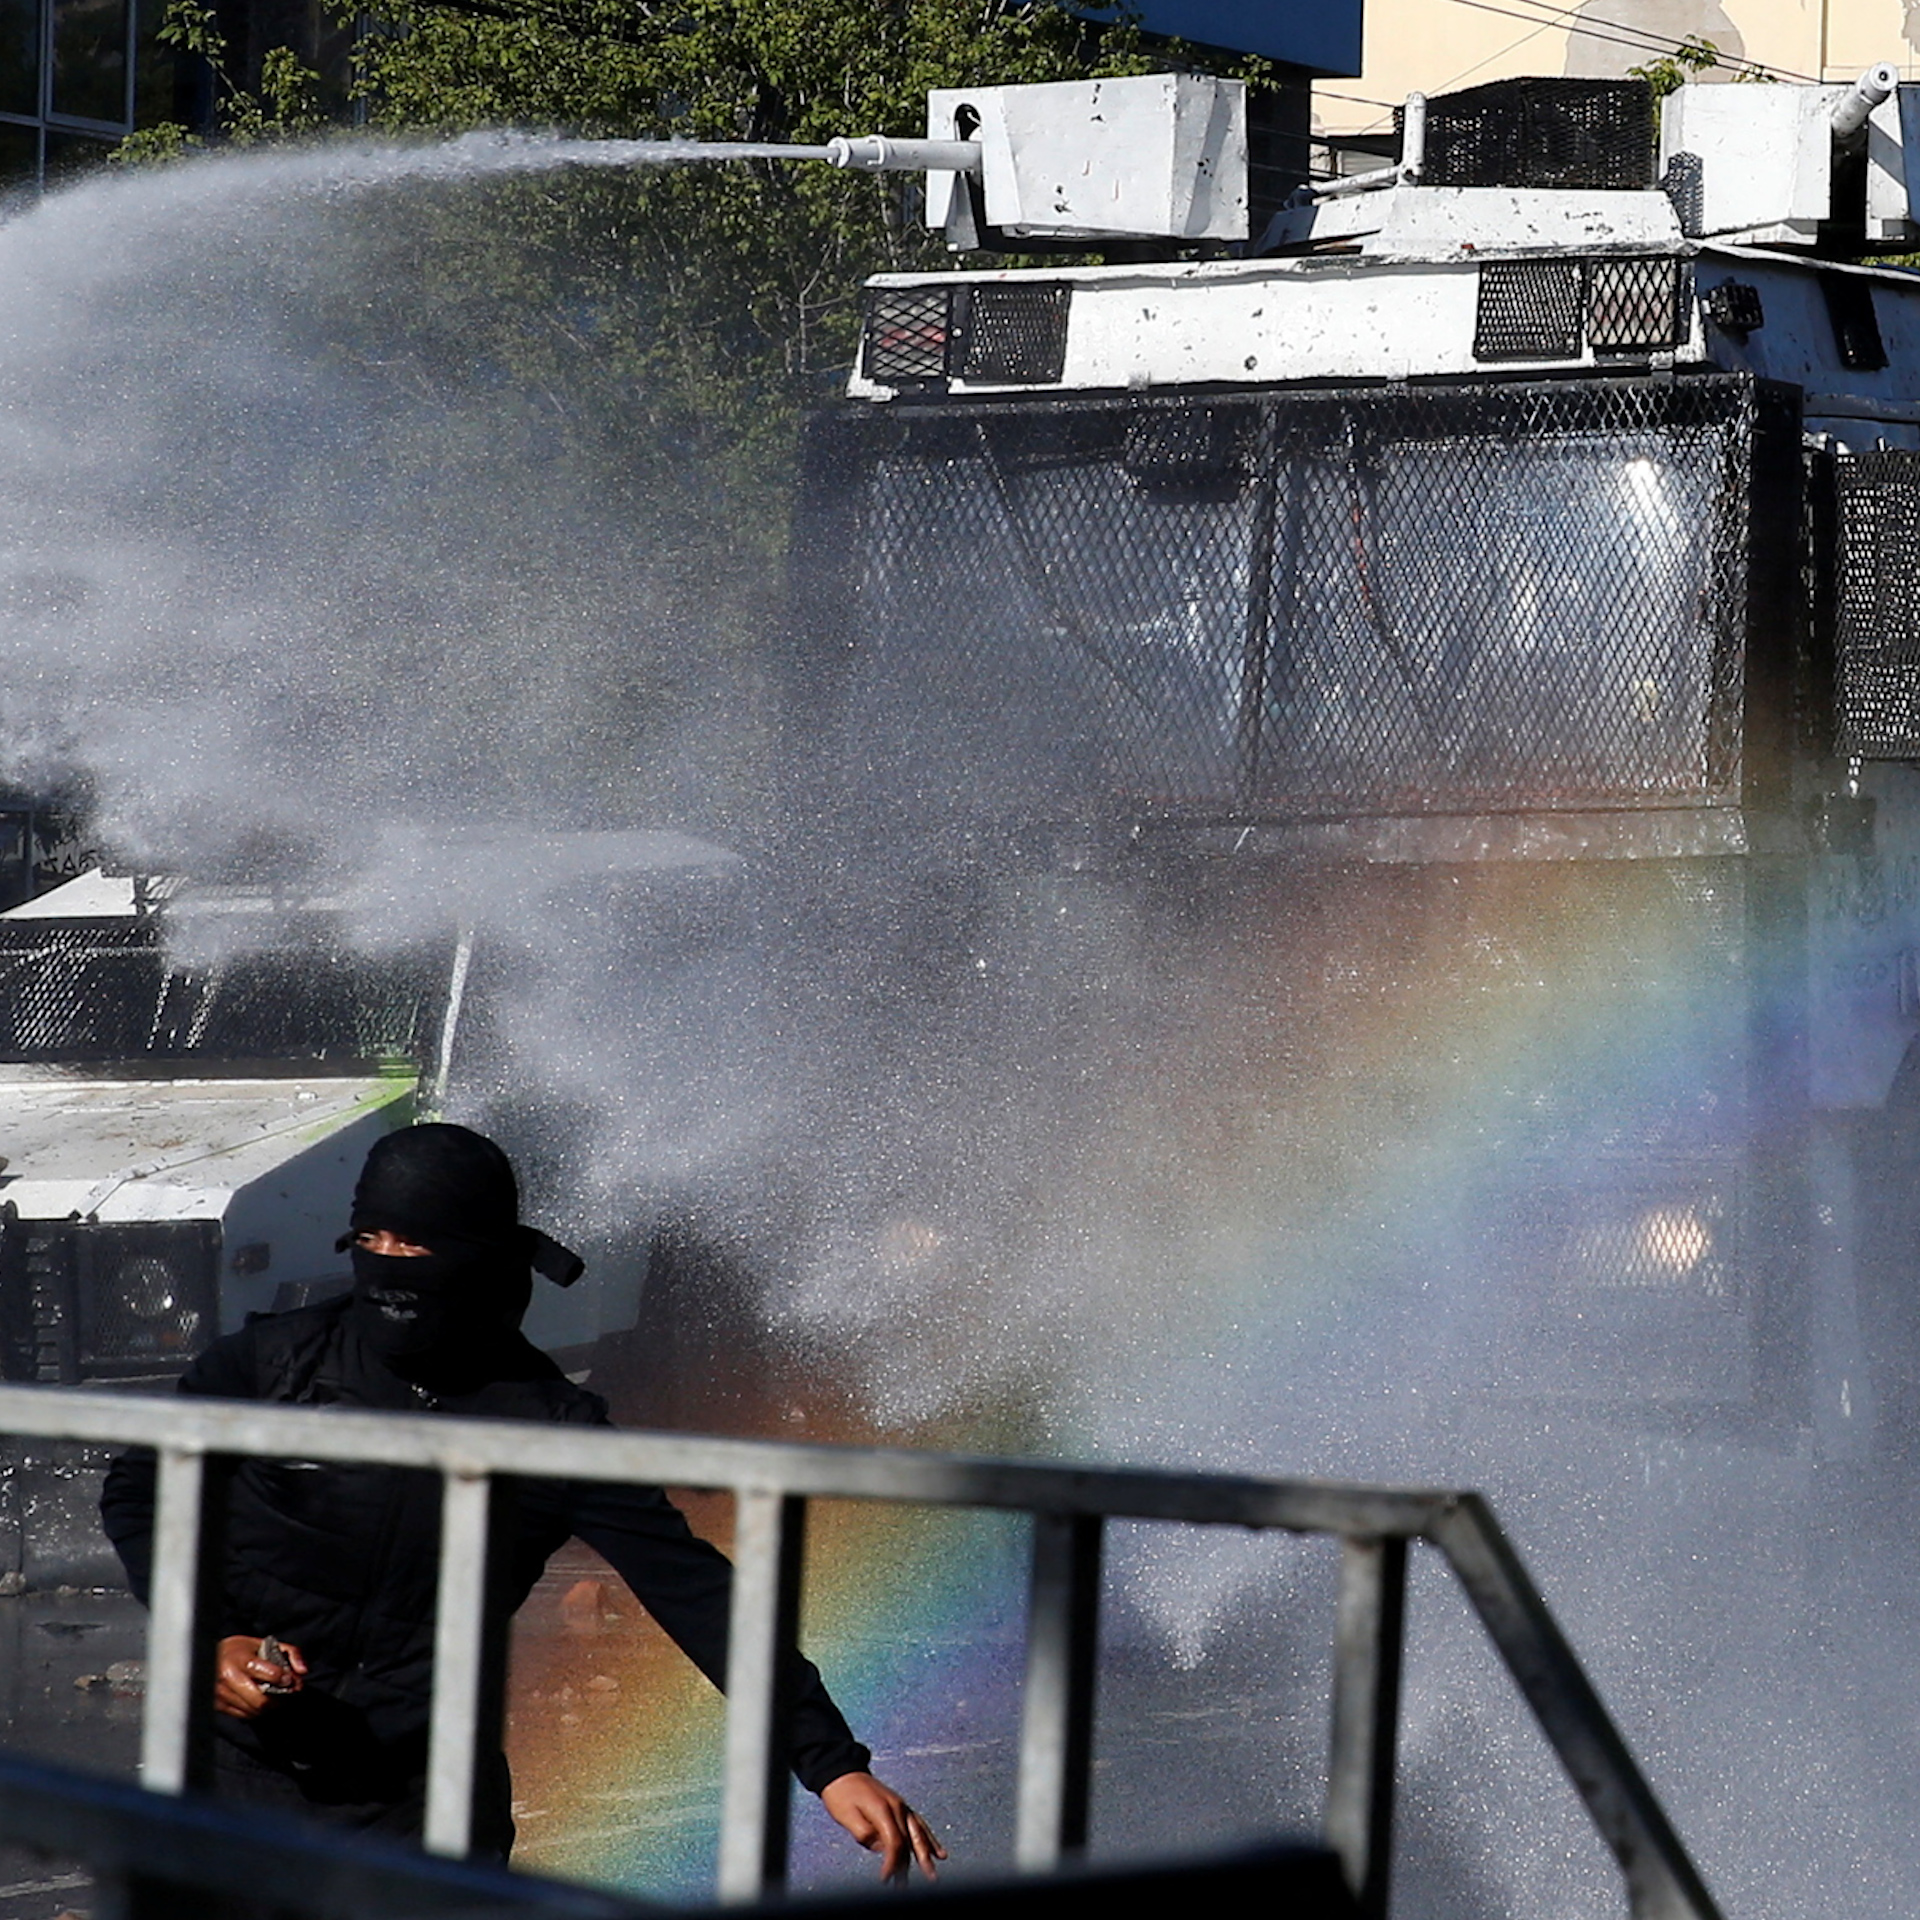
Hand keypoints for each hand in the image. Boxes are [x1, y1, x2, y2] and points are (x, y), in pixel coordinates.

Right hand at [213, 1634, 306, 1718]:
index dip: (284, 1679)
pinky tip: (262, 1701)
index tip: (291, 1680)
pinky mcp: (218, 1705)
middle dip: (279, 1699)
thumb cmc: (242, 1649)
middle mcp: (228, 1678)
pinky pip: (243, 1715)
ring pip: (253, 1710)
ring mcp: (221, 1694)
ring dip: (270, 1707)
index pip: (268, 1674)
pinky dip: (256, 1711)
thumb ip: (291, 1653)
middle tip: (288, 1693)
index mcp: (240, 1659)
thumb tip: (303, 1671)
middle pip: (261, 1700)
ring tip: (277, 1697)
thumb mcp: (267, 1643)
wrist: (211, 1655)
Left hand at [819, 1771, 944, 1883]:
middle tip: (906, 1887)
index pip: (894, 1843)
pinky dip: (928, 1839)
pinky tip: (938, 1852)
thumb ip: (864, 1833)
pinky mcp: (901, 1807)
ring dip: (925, 1855)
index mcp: (883, 1810)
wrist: (843, 1772)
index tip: (884, 1880)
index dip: (891, 1864)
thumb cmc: (841, 1794)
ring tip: (932, 1875)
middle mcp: (897, 1807)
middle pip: (908, 1842)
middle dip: (908, 1866)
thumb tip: (880, 1848)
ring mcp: (901, 1806)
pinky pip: (919, 1825)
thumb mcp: (846, 1816)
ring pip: (918, 1834)